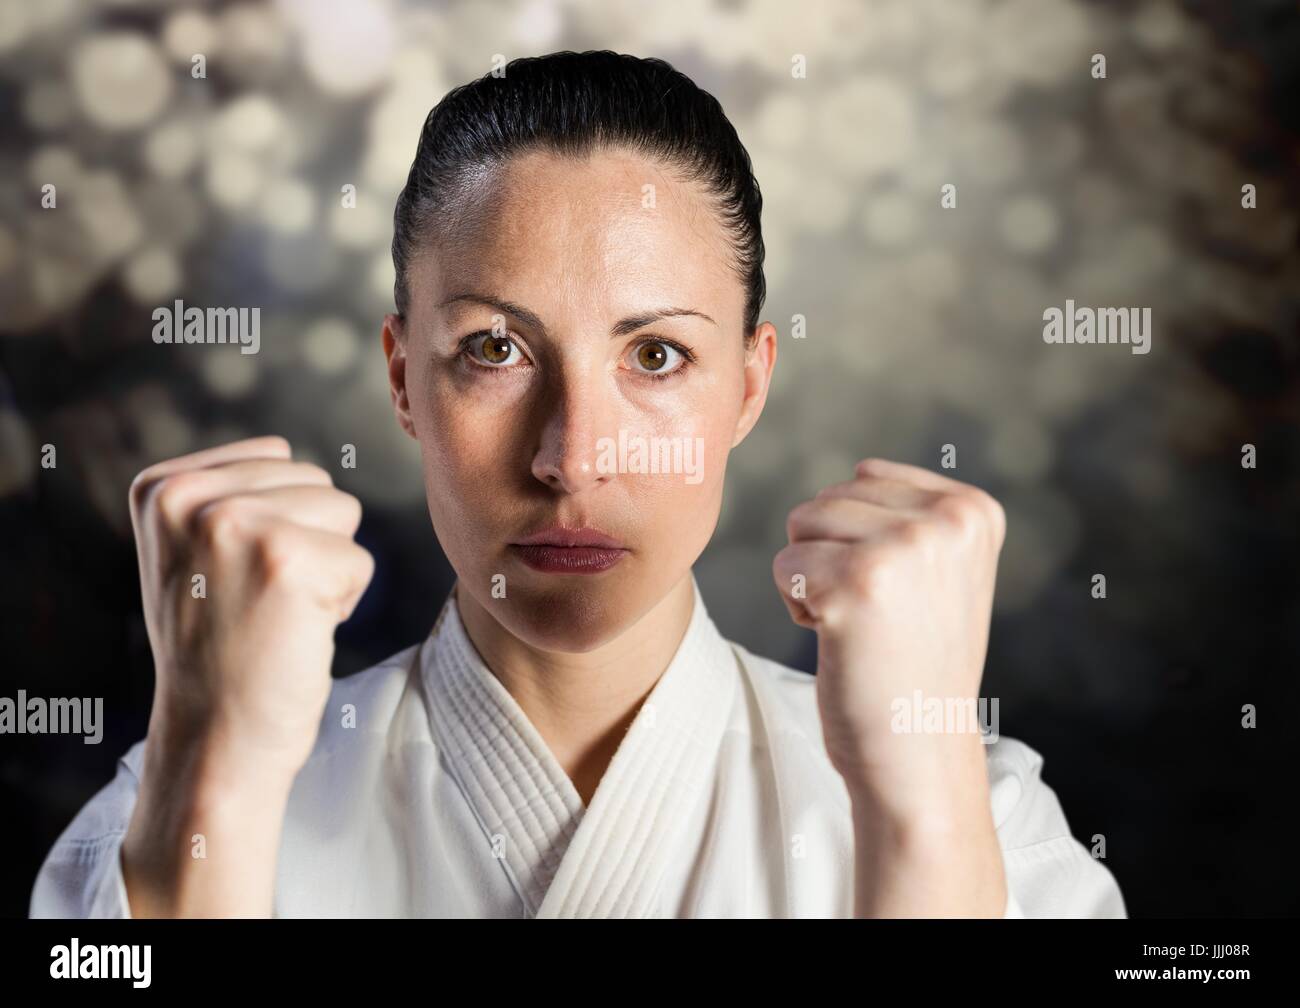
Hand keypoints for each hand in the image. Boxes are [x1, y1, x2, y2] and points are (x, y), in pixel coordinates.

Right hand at [129, 435, 372, 775]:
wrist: (214, 739)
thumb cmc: (219, 648)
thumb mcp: (191, 555)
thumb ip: (226, 494)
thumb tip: (284, 452)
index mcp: (161, 486)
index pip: (276, 456)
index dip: (278, 522)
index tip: (234, 578)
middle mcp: (189, 497)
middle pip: (315, 481)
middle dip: (307, 542)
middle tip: (258, 603)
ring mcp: (236, 524)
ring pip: (343, 513)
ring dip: (327, 569)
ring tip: (275, 614)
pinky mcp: (286, 559)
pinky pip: (360, 560)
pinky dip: (343, 602)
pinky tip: (294, 633)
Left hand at [773, 457, 1005, 817]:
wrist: (919, 753)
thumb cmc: (916, 663)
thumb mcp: (944, 573)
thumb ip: (914, 514)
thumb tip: (860, 466)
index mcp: (974, 510)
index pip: (866, 478)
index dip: (862, 541)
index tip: (902, 595)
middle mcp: (947, 521)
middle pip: (829, 498)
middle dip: (831, 556)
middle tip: (877, 617)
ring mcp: (904, 548)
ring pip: (801, 524)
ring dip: (812, 578)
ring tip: (860, 625)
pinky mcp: (857, 583)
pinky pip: (784, 566)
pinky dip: (796, 606)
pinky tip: (840, 641)